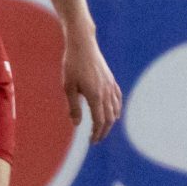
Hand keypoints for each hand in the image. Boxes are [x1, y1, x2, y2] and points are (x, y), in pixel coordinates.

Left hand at [62, 28, 122, 144]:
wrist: (83, 44)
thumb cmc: (72, 64)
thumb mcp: (68, 87)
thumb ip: (73, 106)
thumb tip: (77, 124)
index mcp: (95, 96)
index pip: (99, 121)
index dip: (96, 133)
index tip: (91, 141)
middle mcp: (106, 92)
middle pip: (109, 118)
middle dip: (103, 131)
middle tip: (96, 139)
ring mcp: (110, 86)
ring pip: (115, 109)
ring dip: (110, 122)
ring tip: (102, 128)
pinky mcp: (111, 79)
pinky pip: (118, 98)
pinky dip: (116, 108)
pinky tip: (113, 113)